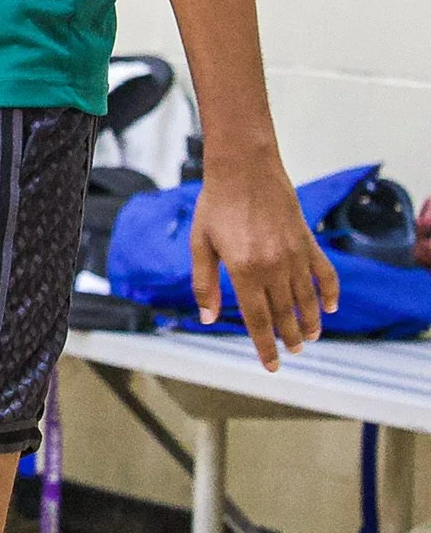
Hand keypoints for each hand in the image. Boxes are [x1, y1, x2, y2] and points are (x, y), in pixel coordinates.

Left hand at [189, 157, 340, 370]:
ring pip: (307, 299)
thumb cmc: (216, 204)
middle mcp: (273, 267)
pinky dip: (330, 292)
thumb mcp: (200, 244)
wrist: (243, 167)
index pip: (259, 320)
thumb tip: (208, 318)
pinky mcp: (306, 240)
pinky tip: (331, 307)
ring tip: (311, 337)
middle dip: (290, 337)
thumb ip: (205, 283)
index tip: (272, 366)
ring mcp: (294, 254)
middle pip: (286, 314)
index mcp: (244, 271)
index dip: (266, 346)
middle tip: (293, 351)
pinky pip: (324, 272)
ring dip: (311, 322)